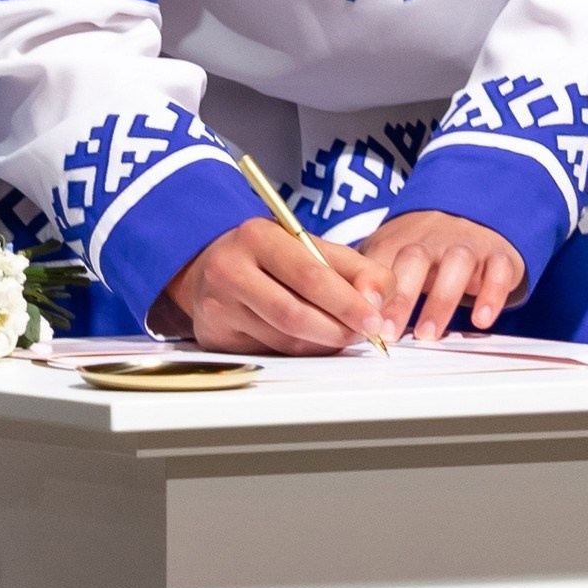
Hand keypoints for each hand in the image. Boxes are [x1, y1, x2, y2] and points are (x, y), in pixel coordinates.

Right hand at [154, 219, 389, 355]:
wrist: (208, 267)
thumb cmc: (268, 256)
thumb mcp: (308, 246)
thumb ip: (352, 267)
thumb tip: (380, 300)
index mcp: (258, 235)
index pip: (310, 274)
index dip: (348, 302)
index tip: (375, 320)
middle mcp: (231, 268)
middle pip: (295, 312)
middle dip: (338, 328)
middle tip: (366, 335)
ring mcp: (218, 305)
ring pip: (285, 338)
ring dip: (323, 343)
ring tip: (344, 335)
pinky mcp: (215, 334)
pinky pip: (271, 352)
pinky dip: (301, 351)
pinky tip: (314, 341)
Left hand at [359, 210, 526, 341]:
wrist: (474, 212)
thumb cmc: (423, 247)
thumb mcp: (391, 254)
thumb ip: (366, 279)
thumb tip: (336, 310)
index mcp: (400, 239)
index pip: (381, 260)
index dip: (369, 289)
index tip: (359, 316)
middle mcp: (433, 239)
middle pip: (415, 259)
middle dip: (401, 297)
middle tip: (388, 333)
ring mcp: (467, 245)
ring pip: (457, 263)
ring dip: (441, 299)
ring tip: (428, 334)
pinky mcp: (498, 256)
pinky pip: (498, 271)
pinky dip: (491, 295)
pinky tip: (480, 320)